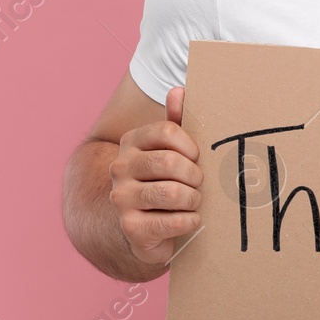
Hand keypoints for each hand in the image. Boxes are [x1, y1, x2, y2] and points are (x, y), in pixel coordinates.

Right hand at [109, 85, 201, 265]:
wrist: (144, 227)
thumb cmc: (165, 181)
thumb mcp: (171, 150)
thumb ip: (176, 121)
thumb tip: (178, 91)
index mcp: (131, 141)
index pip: (167, 131)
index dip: (190, 146)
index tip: (196, 158)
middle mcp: (119, 167)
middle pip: (169, 162)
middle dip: (194, 175)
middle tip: (199, 183)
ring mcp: (121, 198)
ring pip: (171, 192)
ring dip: (193, 199)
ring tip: (194, 201)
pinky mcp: (130, 228)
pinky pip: (171, 222)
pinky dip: (190, 221)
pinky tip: (191, 220)